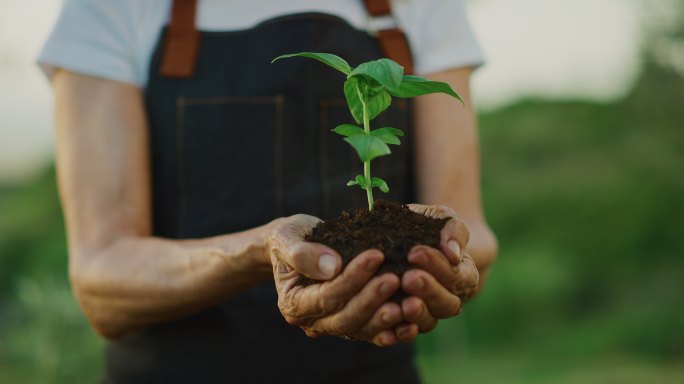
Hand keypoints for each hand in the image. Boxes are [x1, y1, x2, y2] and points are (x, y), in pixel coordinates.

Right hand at [268, 214, 404, 345]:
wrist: (298, 246)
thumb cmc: (292, 238)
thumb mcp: (288, 237)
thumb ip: (303, 253)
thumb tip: (332, 267)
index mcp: (294, 304)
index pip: (327, 297)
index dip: (352, 279)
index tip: (376, 255)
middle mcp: (314, 322)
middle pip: (346, 319)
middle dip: (372, 300)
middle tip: (395, 279)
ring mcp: (334, 326)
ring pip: (362, 330)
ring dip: (386, 319)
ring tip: (410, 302)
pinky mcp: (354, 323)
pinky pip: (374, 334)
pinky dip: (394, 331)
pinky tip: (413, 322)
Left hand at [392, 204, 478, 341]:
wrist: (411, 240)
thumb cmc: (431, 227)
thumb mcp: (444, 219)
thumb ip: (454, 231)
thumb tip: (454, 253)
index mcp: (464, 276)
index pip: (456, 276)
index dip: (437, 266)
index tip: (415, 252)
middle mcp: (449, 299)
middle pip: (446, 303)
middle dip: (428, 290)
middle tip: (408, 278)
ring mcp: (428, 313)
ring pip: (429, 322)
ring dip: (417, 314)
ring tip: (402, 303)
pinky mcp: (407, 323)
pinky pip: (405, 333)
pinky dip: (398, 332)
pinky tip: (388, 325)